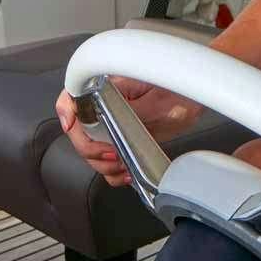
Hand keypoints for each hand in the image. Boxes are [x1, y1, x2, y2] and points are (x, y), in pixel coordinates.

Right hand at [55, 77, 204, 186]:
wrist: (194, 97)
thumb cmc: (178, 90)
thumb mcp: (153, 100)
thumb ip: (127, 110)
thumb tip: (108, 120)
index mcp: (106, 87)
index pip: (72, 96)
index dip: (66, 110)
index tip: (71, 125)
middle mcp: (104, 106)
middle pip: (78, 131)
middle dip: (91, 149)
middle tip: (112, 154)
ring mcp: (113, 125)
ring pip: (91, 151)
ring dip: (103, 164)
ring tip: (122, 165)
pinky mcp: (123, 141)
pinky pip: (108, 163)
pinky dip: (113, 173)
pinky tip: (126, 173)